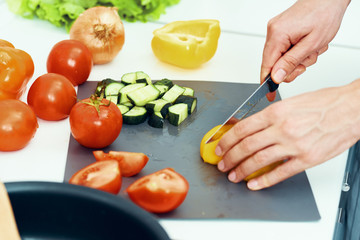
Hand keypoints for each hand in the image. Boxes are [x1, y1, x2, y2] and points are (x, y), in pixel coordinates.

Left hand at [216, 79, 359, 189]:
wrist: (350, 109)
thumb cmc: (323, 103)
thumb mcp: (290, 103)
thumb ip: (269, 117)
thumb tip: (249, 127)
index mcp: (276, 113)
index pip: (242, 128)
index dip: (226, 140)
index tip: (220, 147)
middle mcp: (282, 128)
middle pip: (246, 146)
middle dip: (230, 157)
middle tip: (222, 164)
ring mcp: (294, 145)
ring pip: (259, 160)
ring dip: (242, 170)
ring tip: (233, 175)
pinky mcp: (307, 158)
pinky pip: (281, 172)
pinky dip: (265, 181)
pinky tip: (254, 184)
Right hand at [261, 0, 349, 100]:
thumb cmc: (324, 14)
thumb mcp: (311, 44)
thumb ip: (291, 63)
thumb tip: (276, 77)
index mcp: (278, 35)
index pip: (267, 65)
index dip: (268, 82)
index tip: (269, 94)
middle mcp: (273, 31)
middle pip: (274, 63)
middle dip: (292, 67)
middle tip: (306, 61)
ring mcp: (276, 30)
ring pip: (282, 57)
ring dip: (299, 58)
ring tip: (312, 48)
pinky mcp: (281, 29)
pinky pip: (285, 48)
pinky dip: (298, 50)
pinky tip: (308, 44)